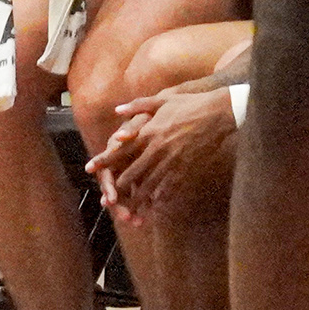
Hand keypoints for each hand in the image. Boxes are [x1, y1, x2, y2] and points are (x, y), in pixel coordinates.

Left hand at [90, 85, 238, 216]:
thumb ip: (138, 105)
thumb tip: (117, 109)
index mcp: (148, 132)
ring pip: (150, 184)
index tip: (89, 168)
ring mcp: (172, 161)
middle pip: (132, 173)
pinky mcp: (186, 168)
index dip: (104, 160)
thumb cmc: (190, 104)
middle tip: (107, 198)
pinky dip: (161, 197)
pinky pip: (170, 186)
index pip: (120, 150)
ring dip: (137, 199)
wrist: (218, 114)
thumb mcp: (162, 99)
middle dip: (118, 187)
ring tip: (127, 211)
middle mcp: (157, 149)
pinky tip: (155, 205)